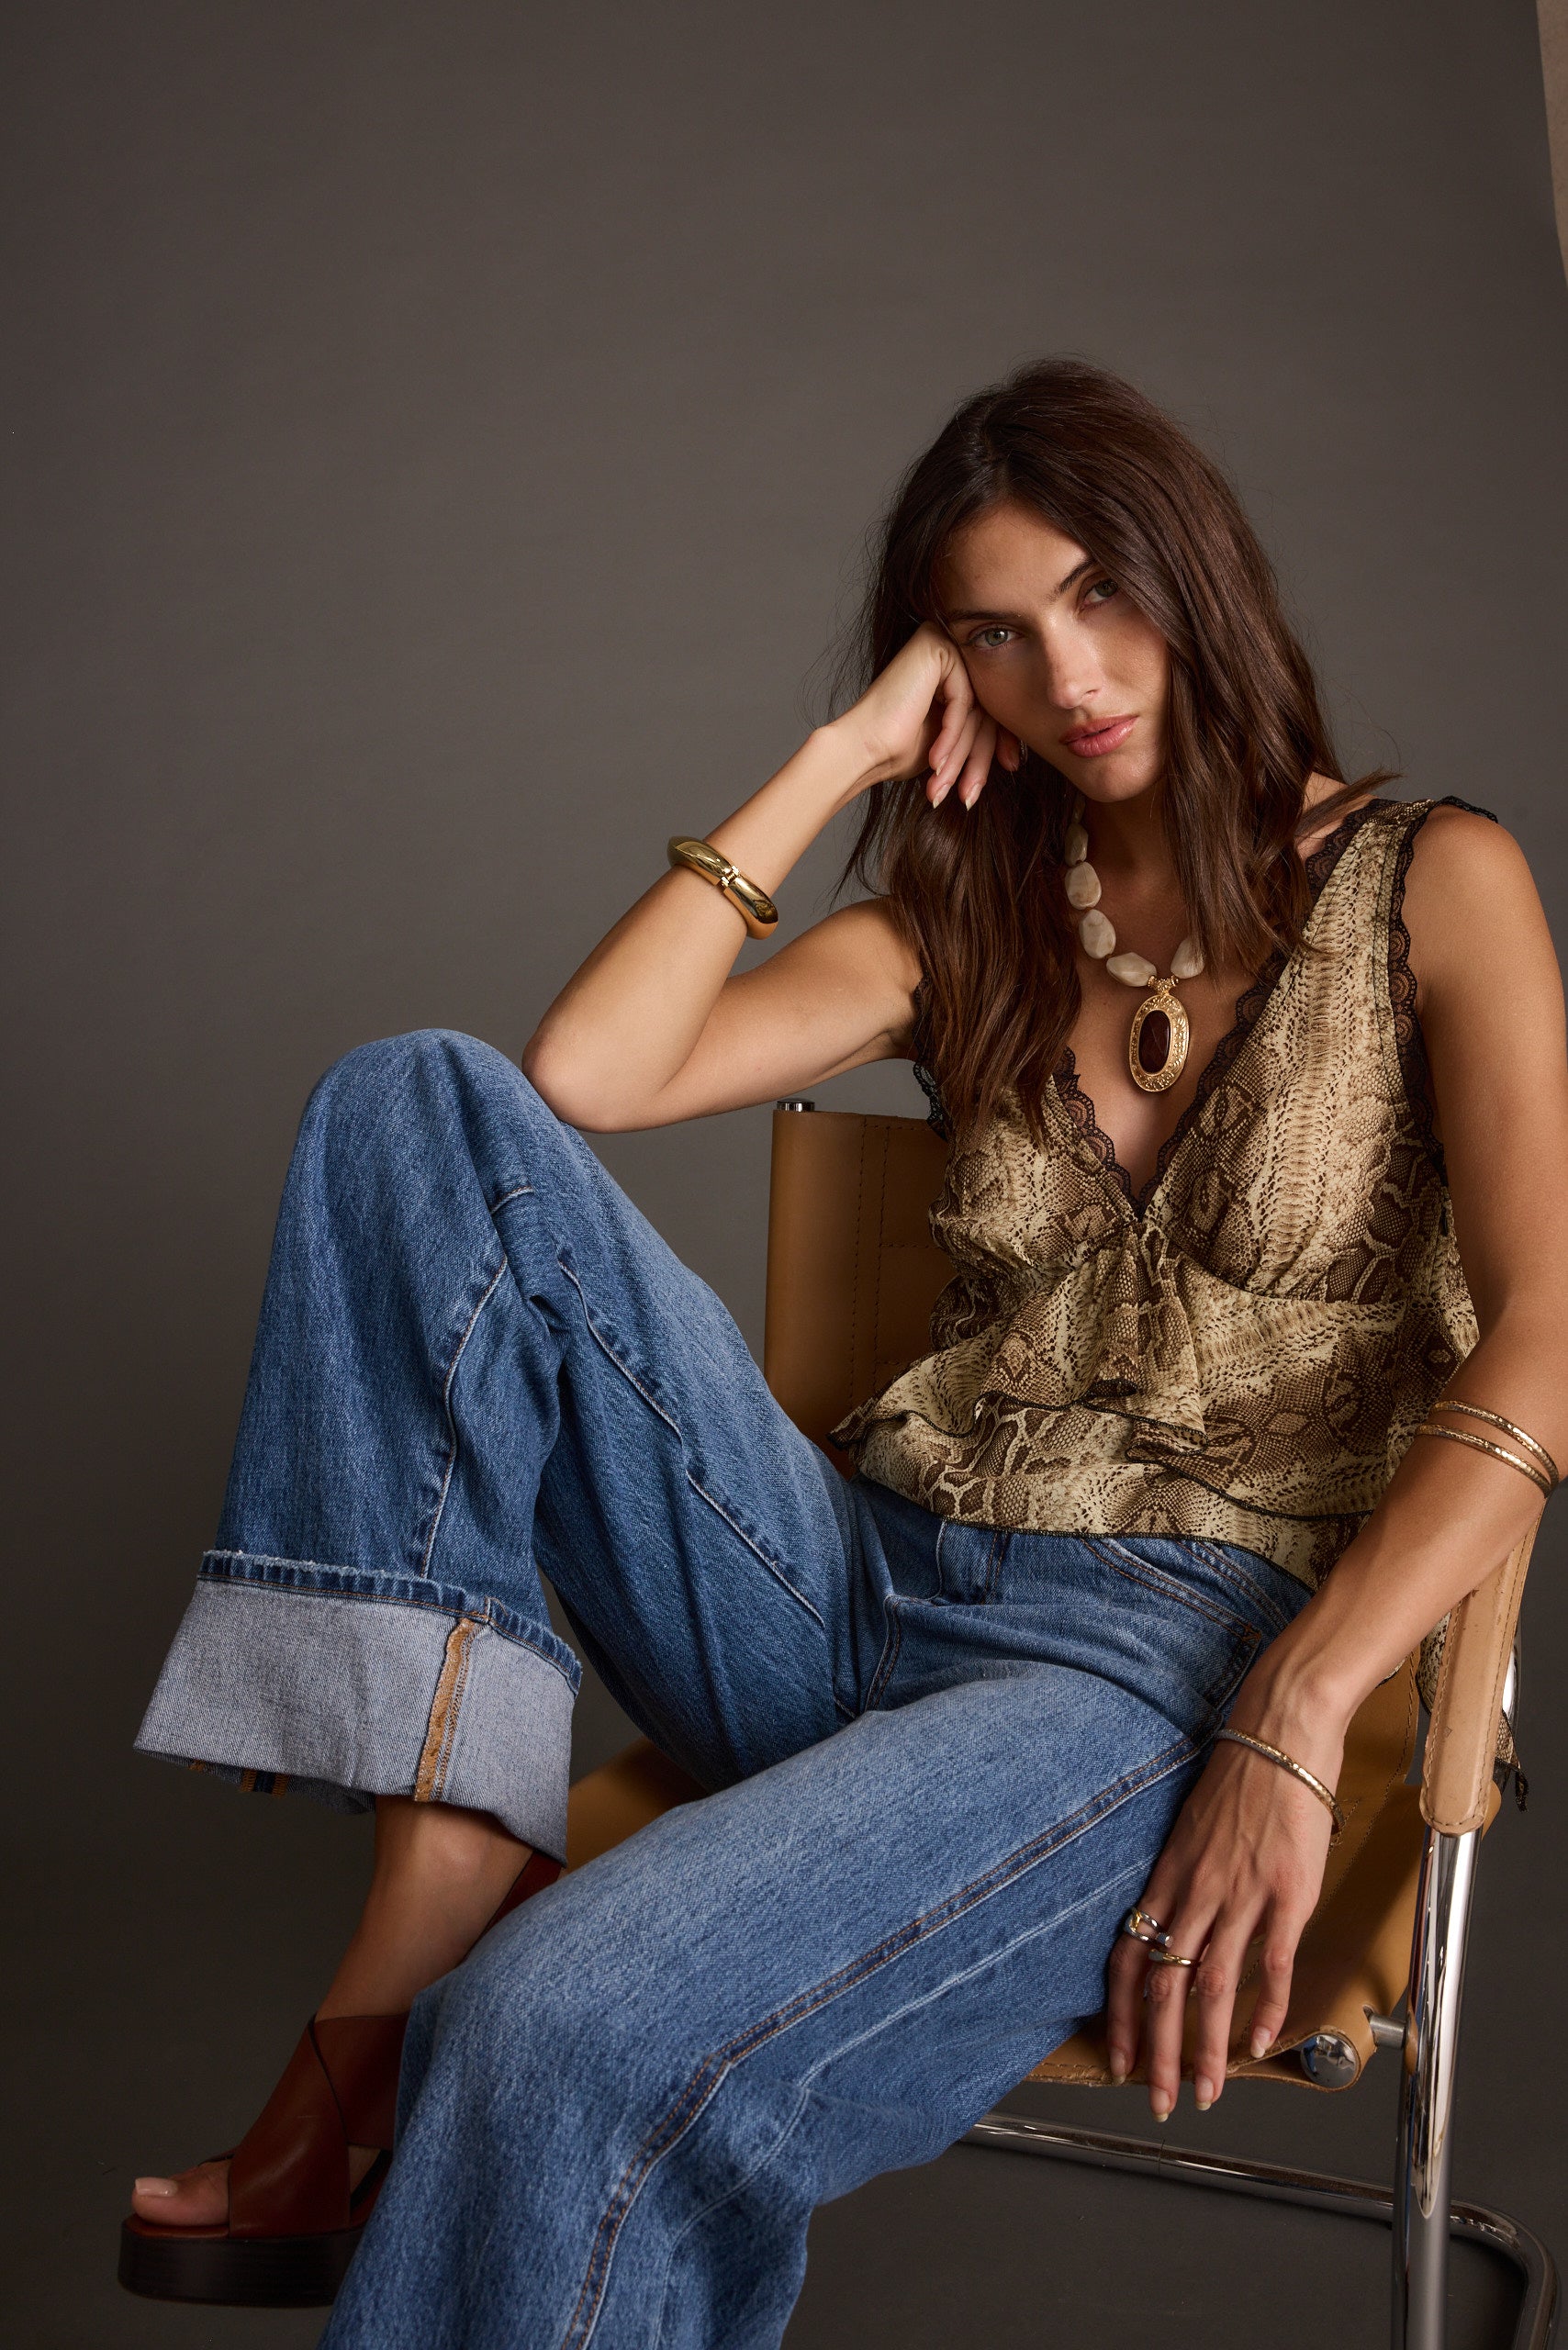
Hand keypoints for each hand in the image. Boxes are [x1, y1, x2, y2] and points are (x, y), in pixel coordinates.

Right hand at [836, 621, 1023, 807]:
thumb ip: (978, 736)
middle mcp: (948, 649)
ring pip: (976, 706)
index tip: (1008, 769)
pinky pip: (963, 699)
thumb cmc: (896, 750)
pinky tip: (935, 761)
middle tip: (969, 794)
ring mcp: (942, 643)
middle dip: (979, 757)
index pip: (989, 704)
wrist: (861, 749)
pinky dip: (951, 735)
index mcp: (950, 668)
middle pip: (985, 706)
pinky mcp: (935, 647)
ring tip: (945, 786)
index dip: (999, 741)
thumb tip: (1016, 757)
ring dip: (962, 755)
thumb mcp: (951, 745)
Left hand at [1104, 1715, 1343, 2120]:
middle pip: (1162, 1984)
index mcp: (1168, 1877)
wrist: (1278, 1732)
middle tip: (1156, 2099)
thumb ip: (1186, 1879)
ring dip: (1206, 2048)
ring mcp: (1240, 1894)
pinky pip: (1269, 1962)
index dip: (1119, 2013)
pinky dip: (1265, 2009)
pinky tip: (1261, 2043)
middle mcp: (1195, 1891)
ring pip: (1211, 1985)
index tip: (1118, 2057)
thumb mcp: (1194, 1830)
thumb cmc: (1241, 1777)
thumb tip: (1183, 1922)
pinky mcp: (1287, 1893)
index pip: (1126, 1956)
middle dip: (1157, 2052)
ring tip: (1207, 2091)